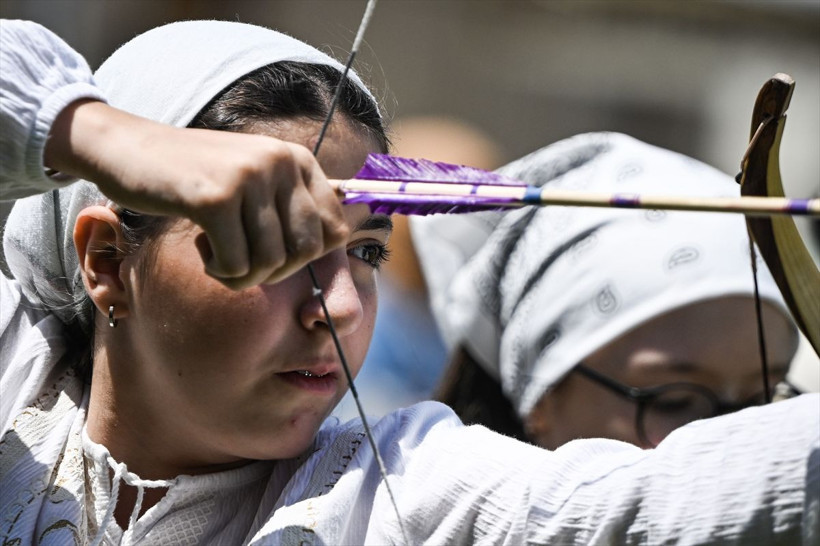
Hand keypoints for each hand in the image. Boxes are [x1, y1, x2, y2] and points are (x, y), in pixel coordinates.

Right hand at [45, 99, 348, 288]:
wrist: (127, 148)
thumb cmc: (194, 176)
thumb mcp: (255, 180)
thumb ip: (293, 206)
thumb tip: (340, 241)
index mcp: (297, 160)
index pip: (336, 230)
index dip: (308, 257)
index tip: (274, 253)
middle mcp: (280, 162)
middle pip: (306, 252)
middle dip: (277, 273)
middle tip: (244, 264)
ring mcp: (249, 178)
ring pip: (271, 263)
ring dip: (243, 276)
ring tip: (219, 258)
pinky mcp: (215, 199)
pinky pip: (237, 265)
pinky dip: (220, 273)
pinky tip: (203, 252)